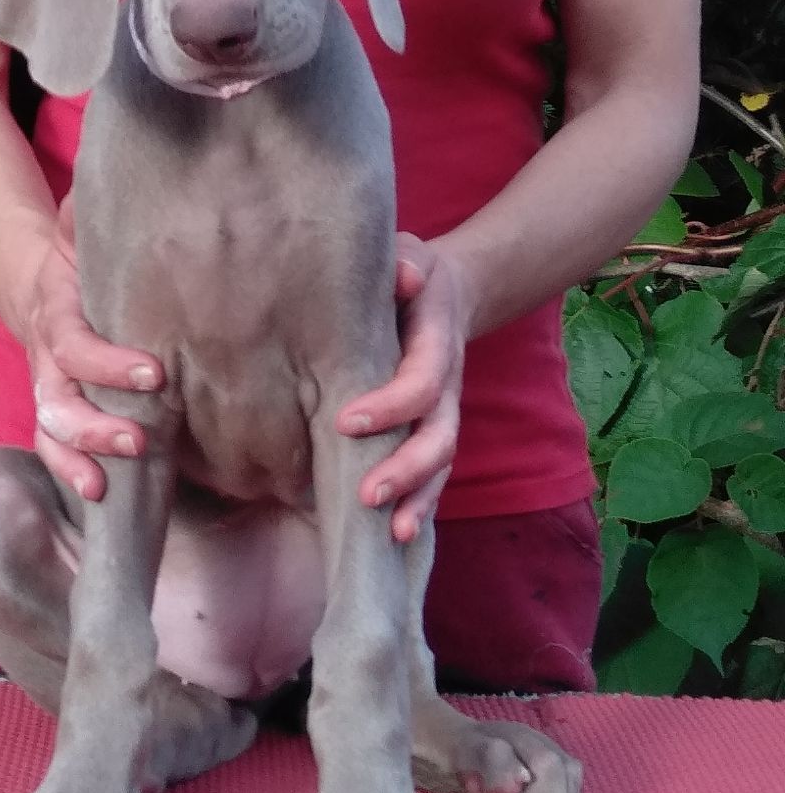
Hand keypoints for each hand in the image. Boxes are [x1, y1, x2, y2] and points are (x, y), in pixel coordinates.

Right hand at [25, 194, 163, 500]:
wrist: (40, 281)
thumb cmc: (78, 256)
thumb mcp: (78, 226)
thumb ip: (86, 213)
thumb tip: (115, 167)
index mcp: (57, 309)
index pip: (73, 343)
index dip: (107, 363)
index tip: (155, 375)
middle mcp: (47, 355)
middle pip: (56, 399)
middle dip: (94, 424)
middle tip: (142, 438)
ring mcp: (48, 387)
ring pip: (51, 430)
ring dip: (80, 456)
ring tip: (111, 481)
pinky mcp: (57, 411)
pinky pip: (54, 447)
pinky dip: (70, 471)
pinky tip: (100, 495)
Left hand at [336, 233, 471, 542]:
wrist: (447, 291)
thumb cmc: (412, 275)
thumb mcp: (410, 255)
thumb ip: (405, 263)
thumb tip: (404, 276)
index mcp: (437, 342)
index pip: (422, 381)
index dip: (390, 406)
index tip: (345, 421)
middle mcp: (447, 385)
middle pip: (438, 436)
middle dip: (406, 468)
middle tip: (366, 493)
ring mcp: (443, 412)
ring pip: (440, 463)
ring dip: (417, 497)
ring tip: (387, 528)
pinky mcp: (432, 430)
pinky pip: (433, 474)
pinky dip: (420, 505)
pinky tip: (395, 536)